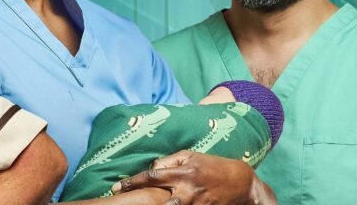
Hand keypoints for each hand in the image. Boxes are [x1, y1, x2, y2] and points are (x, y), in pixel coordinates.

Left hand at [111, 151, 275, 204]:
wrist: (241, 182)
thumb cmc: (212, 166)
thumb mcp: (192, 156)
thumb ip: (170, 161)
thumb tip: (152, 167)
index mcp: (183, 171)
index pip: (152, 176)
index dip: (132, 182)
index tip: (116, 186)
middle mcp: (188, 188)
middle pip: (158, 198)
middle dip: (140, 200)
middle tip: (120, 202)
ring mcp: (196, 203)